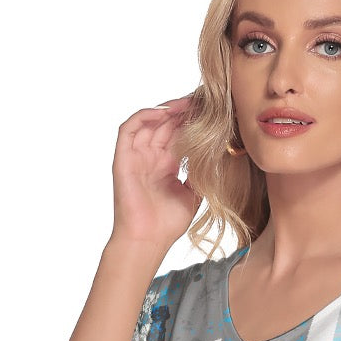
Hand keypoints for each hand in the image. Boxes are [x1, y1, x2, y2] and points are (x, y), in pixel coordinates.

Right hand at [109, 91, 202, 247]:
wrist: (147, 240)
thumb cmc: (167, 224)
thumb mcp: (193, 195)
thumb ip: (200, 174)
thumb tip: (217, 156)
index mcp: (167, 165)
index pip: (179, 134)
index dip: (193, 121)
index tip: (212, 111)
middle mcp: (151, 157)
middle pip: (166, 124)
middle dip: (184, 111)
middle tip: (202, 100)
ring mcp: (136, 156)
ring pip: (150, 122)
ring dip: (167, 110)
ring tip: (187, 103)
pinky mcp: (123, 158)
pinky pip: (129, 129)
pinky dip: (144, 116)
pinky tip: (163, 112)